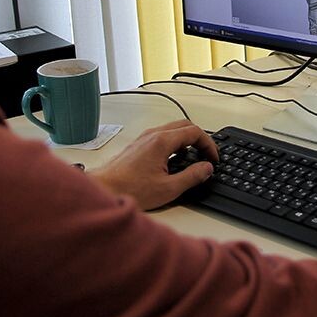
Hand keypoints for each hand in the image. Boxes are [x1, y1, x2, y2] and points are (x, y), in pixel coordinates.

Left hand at [89, 120, 218, 210]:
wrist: (103, 190)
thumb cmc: (130, 189)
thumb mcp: (168, 188)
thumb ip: (191, 176)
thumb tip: (206, 168)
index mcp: (162, 141)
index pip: (194, 132)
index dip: (209, 144)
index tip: (213, 158)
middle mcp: (152, 135)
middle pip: (184, 125)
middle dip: (200, 138)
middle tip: (207, 154)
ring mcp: (144, 139)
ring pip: (172, 129)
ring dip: (187, 140)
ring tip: (194, 157)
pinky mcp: (138, 145)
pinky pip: (162, 136)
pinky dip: (175, 143)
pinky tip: (174, 160)